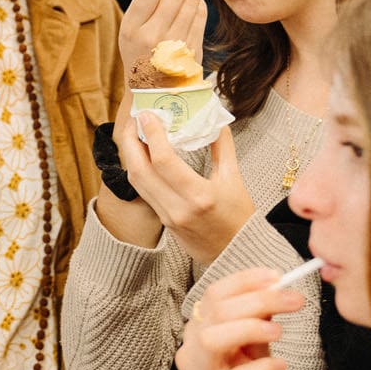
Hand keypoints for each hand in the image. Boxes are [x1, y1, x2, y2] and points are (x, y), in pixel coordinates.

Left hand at [118, 115, 254, 267]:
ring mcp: (167, 217)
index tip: (148, 114)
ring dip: (131, 155)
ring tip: (134, 133)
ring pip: (136, 182)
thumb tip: (214, 119)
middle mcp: (177, 208)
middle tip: (134, 119)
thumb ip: (223, 147)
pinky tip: (142, 155)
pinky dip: (139, 170)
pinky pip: (143, 192)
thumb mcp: (235, 180)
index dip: (151, 134)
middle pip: (140, 171)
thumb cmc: (240, 218)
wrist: (237, 255)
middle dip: (131, 141)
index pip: (163, 161)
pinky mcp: (163, 222)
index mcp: (198, 196)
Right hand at [119, 0, 207, 69]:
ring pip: (191, 1)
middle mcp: (152, 36)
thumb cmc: (141, 50)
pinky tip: (192, 8)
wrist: (152, 89)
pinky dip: (199, 5)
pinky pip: (201, 15)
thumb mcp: (131, 29)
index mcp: (131, 28)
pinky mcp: (192, 50)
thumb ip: (146, 3)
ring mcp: (174, 44)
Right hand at [175, 269, 302, 369]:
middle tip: (295, 300)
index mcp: (200, 329)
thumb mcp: (256, 345)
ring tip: (279, 331)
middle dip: (260, 300)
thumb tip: (276, 286)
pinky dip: (262, 368)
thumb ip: (260, 319)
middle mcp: (191, 349)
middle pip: (217, 311)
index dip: (246, 281)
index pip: (215, 293)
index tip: (279, 276)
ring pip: (212, 340)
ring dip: (250, 328)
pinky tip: (280, 366)